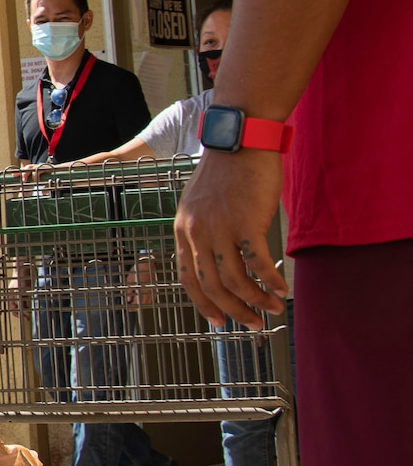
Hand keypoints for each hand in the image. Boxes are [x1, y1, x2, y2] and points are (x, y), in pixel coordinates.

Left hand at [122, 253, 157, 308]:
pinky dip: (148, 300)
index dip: (132, 307)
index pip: (137, 303)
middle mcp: (148, 290)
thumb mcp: (129, 281)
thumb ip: (129, 291)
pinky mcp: (156, 287)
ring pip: (149, 301)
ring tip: (136, 304)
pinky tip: (143, 300)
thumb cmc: (137, 271)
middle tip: (132, 308)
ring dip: (143, 304)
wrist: (147, 263)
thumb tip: (128, 300)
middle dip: (137, 307)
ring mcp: (153, 289)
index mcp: (141, 289)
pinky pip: (152, 297)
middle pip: (144, 303)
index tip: (129, 308)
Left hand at [175, 151, 287, 324]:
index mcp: (183, 229)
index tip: (219, 321)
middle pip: (212, 285)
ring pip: (235, 279)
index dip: (204, 303)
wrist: (240, 142)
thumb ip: (204, 231)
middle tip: (253, 323)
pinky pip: (258, 263)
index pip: (188, 277)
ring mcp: (220, 227)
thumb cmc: (227, 173)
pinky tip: (282, 289)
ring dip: (256, 300)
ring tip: (274, 308)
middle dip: (234, 310)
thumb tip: (219, 261)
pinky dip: (271, 280)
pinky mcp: (246, 222)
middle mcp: (196, 232)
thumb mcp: (201, 204)